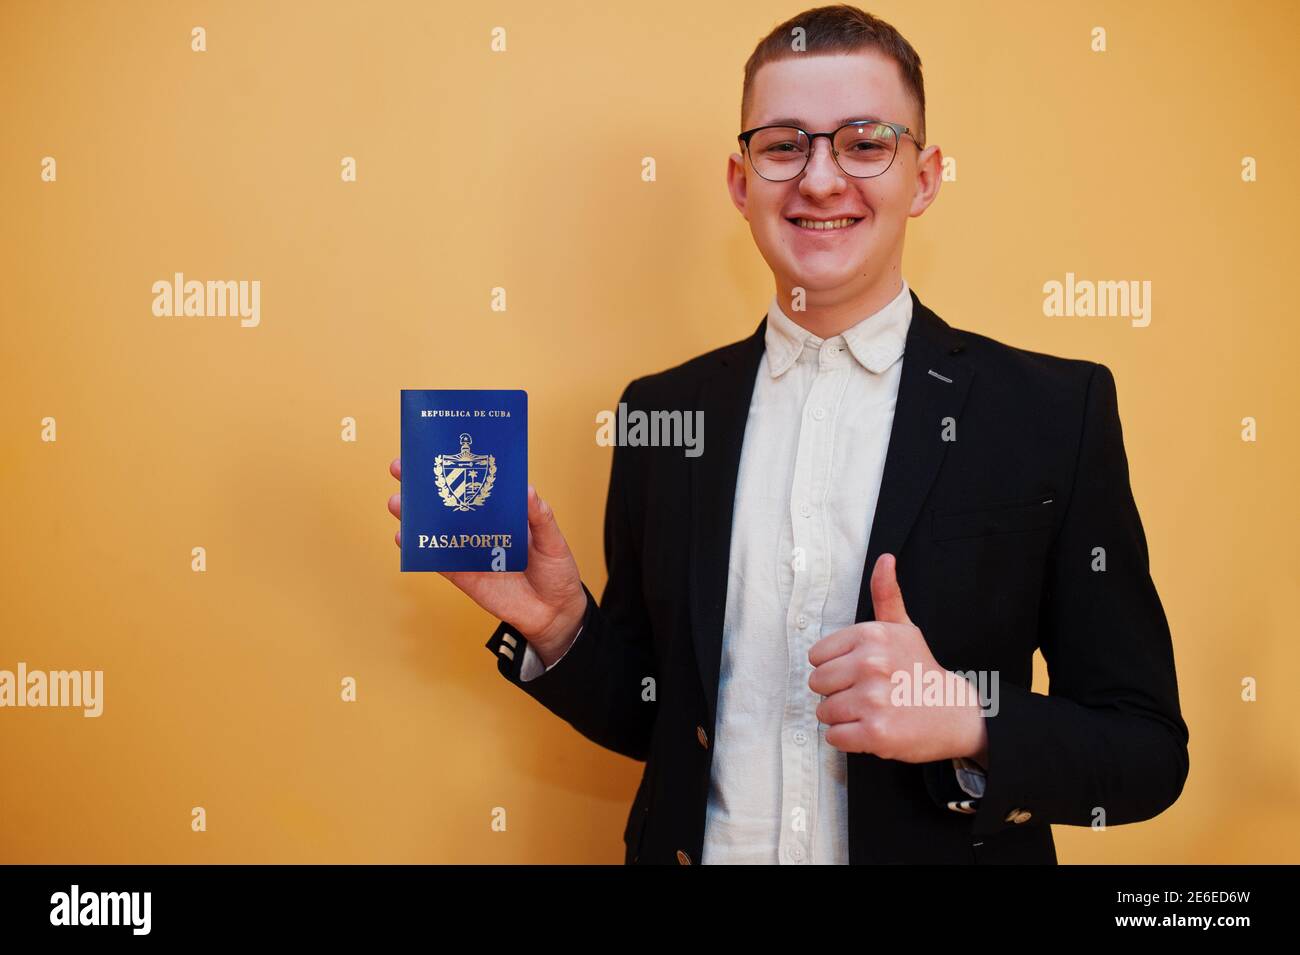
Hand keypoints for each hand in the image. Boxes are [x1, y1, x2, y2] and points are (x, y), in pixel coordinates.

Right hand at [388, 457, 586, 664]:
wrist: (554, 614)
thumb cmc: (556, 572)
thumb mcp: (553, 541)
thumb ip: (540, 517)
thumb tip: (527, 489)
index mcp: (503, 513)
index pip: (475, 483)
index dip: (455, 466)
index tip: (434, 449)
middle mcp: (482, 528)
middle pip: (448, 502)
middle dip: (422, 485)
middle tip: (401, 468)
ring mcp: (470, 551)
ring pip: (437, 529)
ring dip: (414, 516)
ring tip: (398, 502)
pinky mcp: (464, 576)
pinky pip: (438, 560)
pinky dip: (421, 549)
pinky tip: (404, 537)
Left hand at [807, 553, 988, 764]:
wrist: (955, 713)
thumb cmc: (920, 669)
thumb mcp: (903, 628)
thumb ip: (886, 595)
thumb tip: (885, 558)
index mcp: (871, 635)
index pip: (817, 656)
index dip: (836, 667)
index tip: (860, 671)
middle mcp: (870, 663)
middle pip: (817, 683)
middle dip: (836, 692)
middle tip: (866, 693)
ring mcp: (873, 699)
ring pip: (824, 711)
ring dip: (843, 716)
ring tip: (871, 711)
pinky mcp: (875, 733)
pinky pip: (834, 736)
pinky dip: (848, 738)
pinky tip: (871, 729)